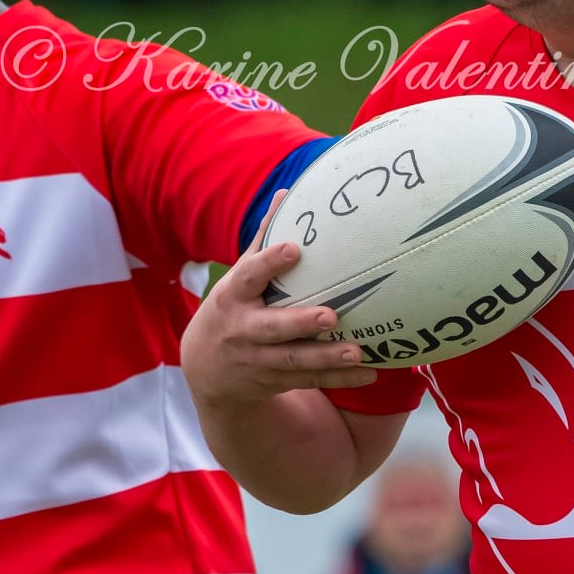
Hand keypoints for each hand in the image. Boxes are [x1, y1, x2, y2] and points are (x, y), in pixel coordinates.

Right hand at [182, 206, 374, 409]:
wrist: (206, 367)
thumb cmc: (234, 306)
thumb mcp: (239, 276)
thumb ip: (264, 240)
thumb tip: (286, 193)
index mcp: (234, 295)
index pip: (249, 275)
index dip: (268, 262)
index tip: (293, 249)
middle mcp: (244, 329)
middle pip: (272, 327)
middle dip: (300, 322)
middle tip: (331, 315)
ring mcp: (258, 359)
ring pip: (294, 360)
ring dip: (327, 358)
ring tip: (358, 352)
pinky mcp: (273, 380)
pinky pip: (308, 380)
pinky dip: (337, 378)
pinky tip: (368, 373)